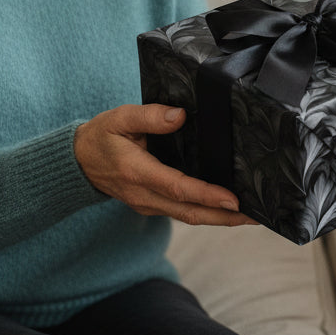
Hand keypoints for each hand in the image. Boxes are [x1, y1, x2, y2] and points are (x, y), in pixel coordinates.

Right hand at [74, 104, 257, 226]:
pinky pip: (182, 213)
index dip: (207, 195)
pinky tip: (224, 208)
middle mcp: (144, 195)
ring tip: (249, 215)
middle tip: (256, 216)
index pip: (178, 188)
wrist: (78, 162)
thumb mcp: (119, 118)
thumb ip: (149, 116)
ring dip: (219, 219)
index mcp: (137, 173)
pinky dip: (205, 213)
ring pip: (188, 216)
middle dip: (224, 217)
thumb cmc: (101, 137)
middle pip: (190, 213)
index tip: (234, 200)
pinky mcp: (151, 205)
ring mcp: (148, 204)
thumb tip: (179, 115)